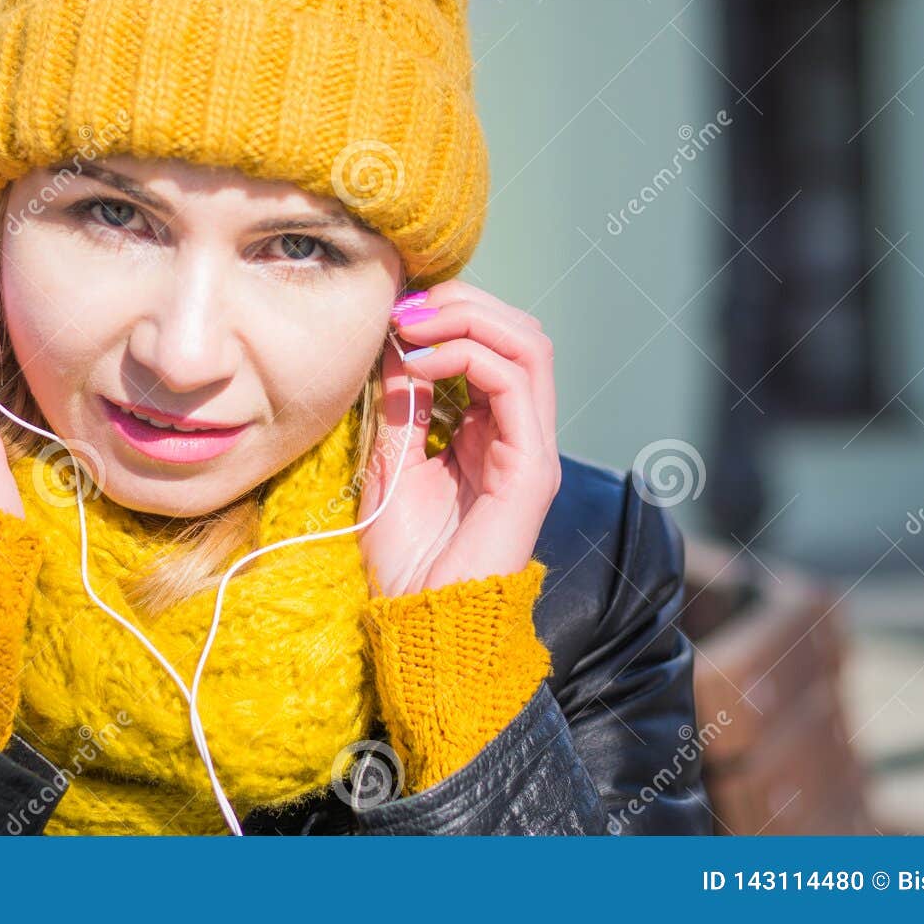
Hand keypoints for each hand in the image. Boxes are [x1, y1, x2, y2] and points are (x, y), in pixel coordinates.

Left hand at [356, 283, 560, 595]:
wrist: (420, 620)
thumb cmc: (405, 557)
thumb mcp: (392, 460)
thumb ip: (402, 403)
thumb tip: (394, 340)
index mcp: (491, 430)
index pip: (493, 343)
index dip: (448, 313)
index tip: (392, 309)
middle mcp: (520, 433)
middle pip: (519, 332)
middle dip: (462, 303)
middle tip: (404, 305)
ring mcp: (531, 448)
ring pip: (527, 344)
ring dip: (466, 318)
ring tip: (411, 323)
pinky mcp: (531, 467)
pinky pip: (513, 383)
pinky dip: (466, 355)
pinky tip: (418, 361)